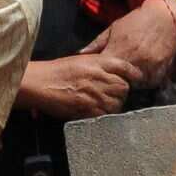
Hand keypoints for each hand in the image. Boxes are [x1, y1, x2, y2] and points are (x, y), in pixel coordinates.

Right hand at [21, 54, 135, 119]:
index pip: (125, 67)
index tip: (136, 79)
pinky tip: (97, 112)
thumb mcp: (81, 60)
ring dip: (114, 105)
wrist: (40, 83)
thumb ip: (99, 65)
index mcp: (98, 62)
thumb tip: (113, 73)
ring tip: (105, 105)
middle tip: (114, 95)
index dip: (133, 74)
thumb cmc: (57, 71)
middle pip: (123, 87)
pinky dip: (104, 115)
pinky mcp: (88, 109)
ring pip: (117, 103)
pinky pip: (105, 115)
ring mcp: (94, 94)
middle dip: (121, 92)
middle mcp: (99, 77)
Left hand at [82, 0, 175, 87]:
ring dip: (133, 83)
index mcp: (119, 51)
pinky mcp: (162, 71)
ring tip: (131, 76)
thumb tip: (79, 55)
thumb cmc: (136, 21)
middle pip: (121, 83)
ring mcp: (149, 68)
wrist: (165, 16)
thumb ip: (96, 44)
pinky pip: (152, 83)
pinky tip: (144, 73)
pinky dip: (147, 81)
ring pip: (137, 86)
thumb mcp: (113, 28)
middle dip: (117, 82)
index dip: (102, 77)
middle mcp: (134, 61)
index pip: (105, 74)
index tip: (101, 77)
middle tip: (116, 79)